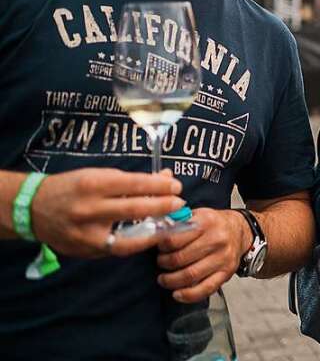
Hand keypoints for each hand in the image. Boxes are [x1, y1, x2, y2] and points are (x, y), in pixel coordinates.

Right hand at [30, 168, 183, 257]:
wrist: (34, 208)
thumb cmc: (73, 186)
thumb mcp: (100, 175)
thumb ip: (132, 180)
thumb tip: (166, 178)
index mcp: (93, 184)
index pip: (135, 184)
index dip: (160, 186)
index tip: (176, 186)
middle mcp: (88, 209)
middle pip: (135, 210)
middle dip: (163, 207)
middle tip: (180, 203)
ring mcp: (85, 233)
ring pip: (129, 238)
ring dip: (154, 232)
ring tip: (169, 224)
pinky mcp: (84, 250)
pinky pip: (117, 249)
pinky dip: (135, 243)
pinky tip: (149, 237)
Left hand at [156, 208, 250, 302]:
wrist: (239, 231)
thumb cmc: (213, 224)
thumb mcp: (198, 214)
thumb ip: (179, 222)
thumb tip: (156, 232)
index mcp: (207, 222)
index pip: (175, 238)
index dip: (161, 247)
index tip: (158, 248)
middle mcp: (217, 239)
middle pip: (180, 259)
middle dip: (164, 264)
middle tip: (160, 263)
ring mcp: (222, 258)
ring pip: (190, 275)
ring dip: (171, 280)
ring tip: (164, 279)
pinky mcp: (226, 273)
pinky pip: (205, 289)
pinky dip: (188, 295)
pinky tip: (177, 294)